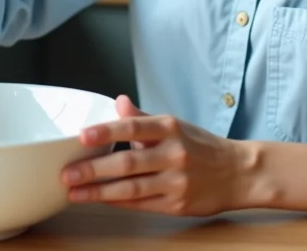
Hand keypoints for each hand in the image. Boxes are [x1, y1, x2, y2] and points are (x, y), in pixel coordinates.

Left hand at [61, 95, 254, 215]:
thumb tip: (119, 102)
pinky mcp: (177, 204)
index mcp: (170, 128)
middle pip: (127, 162)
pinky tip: (100, 201)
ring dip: (99, 192)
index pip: (132, 128)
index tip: (82, 136)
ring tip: (75, 192)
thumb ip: (143, 118)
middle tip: (67, 174)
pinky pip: (141, 204)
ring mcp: (176, 181)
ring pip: (131, 188)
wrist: (238, 173)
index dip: (106, 132)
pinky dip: (118, 203)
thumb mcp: (176, 125)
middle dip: (93, 170)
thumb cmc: (202, 147)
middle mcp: (173, 154)